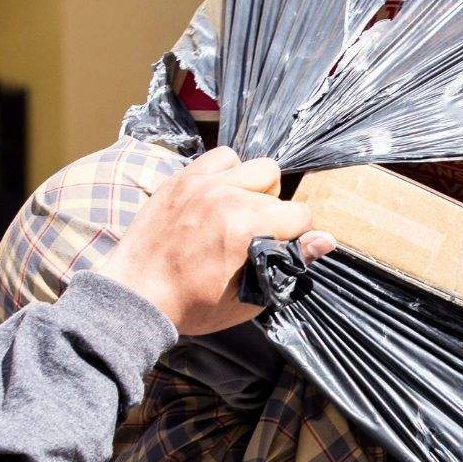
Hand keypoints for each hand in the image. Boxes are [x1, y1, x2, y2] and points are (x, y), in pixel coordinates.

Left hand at [97, 147, 334, 335]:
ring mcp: (203, 183)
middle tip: (255, 236)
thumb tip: (325, 240)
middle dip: (275, 214)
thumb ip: (290, 264)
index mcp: (246, 226)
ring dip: (256, 188)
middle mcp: (227, 197)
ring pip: (256, 167)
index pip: (300, 214)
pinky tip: (220, 196)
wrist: (136, 295)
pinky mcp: (183, 178)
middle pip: (279, 190)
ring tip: (240, 212)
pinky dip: (229, 172)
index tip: (278, 249)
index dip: (296, 236)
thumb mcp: (249, 297)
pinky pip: (222, 156)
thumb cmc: (193, 305)